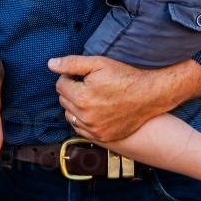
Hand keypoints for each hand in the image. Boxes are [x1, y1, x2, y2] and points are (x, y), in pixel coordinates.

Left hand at [48, 54, 200, 142]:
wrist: (149, 95)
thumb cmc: (125, 76)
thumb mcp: (99, 63)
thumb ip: (72, 63)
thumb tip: (50, 64)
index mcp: (81, 97)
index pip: (60, 85)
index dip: (70, 76)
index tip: (83, 75)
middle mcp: (85, 117)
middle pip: (64, 101)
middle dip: (72, 90)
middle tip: (89, 84)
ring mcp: (94, 129)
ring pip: (70, 116)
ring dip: (75, 106)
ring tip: (92, 96)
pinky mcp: (102, 137)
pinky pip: (81, 129)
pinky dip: (84, 120)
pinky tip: (96, 110)